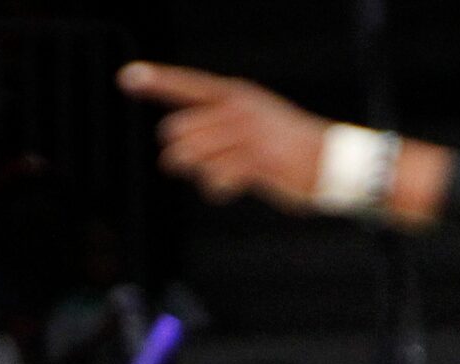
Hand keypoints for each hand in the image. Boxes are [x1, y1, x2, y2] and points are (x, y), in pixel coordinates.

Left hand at [119, 64, 330, 211]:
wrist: (332, 160)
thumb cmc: (292, 145)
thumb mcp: (256, 119)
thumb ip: (220, 124)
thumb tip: (179, 144)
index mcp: (237, 94)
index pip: (187, 84)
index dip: (155, 80)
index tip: (126, 78)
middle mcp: (238, 110)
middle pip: (182, 128)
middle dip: (176, 150)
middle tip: (179, 162)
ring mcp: (247, 136)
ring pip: (194, 154)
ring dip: (195, 171)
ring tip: (210, 178)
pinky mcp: (256, 163)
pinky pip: (216, 178)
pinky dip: (213, 188)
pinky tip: (221, 190)